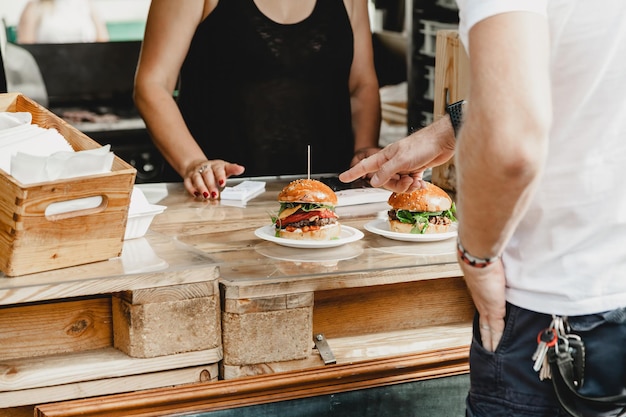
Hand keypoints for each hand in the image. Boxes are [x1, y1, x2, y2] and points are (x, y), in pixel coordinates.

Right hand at [183, 159, 244, 198]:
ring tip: (206, 196)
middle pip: (207, 174)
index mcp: (215, 165)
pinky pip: (188, 182)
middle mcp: (205, 168)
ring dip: (201, 187)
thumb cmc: (214, 170)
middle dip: (211, 185)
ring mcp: (196, 172)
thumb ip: (232, 169)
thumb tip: (241, 168)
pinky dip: (191, 189)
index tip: (222, 183)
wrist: (197, 165)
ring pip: (197, 178)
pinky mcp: (188, 177)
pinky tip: (196, 194)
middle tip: (215, 194)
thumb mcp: (224, 168)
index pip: (218, 169)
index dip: (220, 176)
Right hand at [339, 118, 454, 191]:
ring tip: (416, 181)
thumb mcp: (401, 160)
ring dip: (407, 186)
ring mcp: (404, 166)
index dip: (354, 172)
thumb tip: (373, 182)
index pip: (365, 166)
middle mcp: (393, 161)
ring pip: (398, 184)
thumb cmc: (423, 145)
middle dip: (396, 185)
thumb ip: (386, 172)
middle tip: (407, 181)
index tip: (343, 177)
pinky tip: (421, 182)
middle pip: (385, 181)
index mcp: (386, 156)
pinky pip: (409, 183)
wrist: (443, 141)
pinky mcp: (415, 169)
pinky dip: (415, 184)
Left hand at [459, 259, 506, 351]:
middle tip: (488, 352)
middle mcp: (481, 303)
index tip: (487, 334)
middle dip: (486, 340)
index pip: (483, 314)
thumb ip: (495, 272)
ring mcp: (486, 308)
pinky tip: (497, 350)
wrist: (477, 258)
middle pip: (483, 327)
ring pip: (488, 331)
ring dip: (491, 343)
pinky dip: (497, 341)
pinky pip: (496, 330)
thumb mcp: (490, 269)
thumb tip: (499, 268)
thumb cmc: (483, 258)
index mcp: (480, 295)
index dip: (485, 325)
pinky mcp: (493, 310)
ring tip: (492, 355)